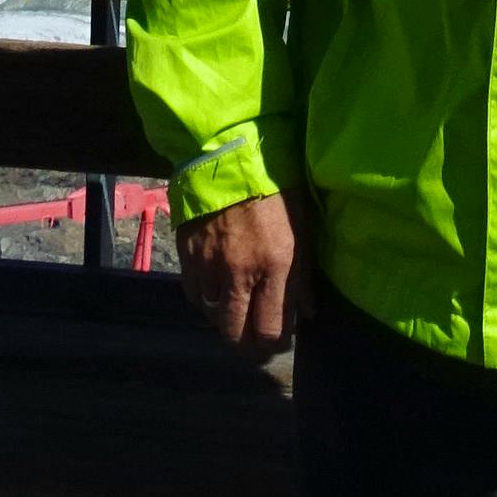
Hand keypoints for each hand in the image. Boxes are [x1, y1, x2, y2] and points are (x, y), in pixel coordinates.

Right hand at [174, 190, 307, 357]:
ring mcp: (210, 267)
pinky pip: (194, 295)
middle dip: (246, 341)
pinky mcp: (188, 257)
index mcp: (274, 265)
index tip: (278, 337)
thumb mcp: (300, 225)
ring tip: (235, 310)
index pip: (270, 328)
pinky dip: (204, 299)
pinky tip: (214, 291)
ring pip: (213, 316)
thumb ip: (303, 274)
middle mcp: (240, 273)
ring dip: (225, 318)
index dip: (274, 341)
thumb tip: (308, 311)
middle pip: (236, 333)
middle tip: (253, 334)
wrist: (229, 155)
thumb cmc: (274, 188)